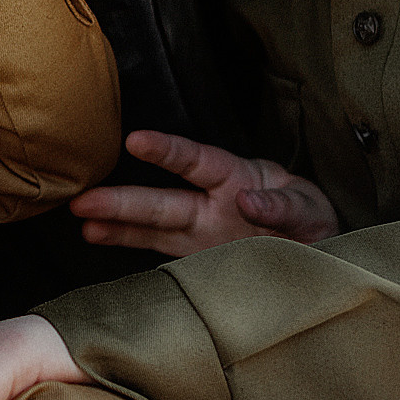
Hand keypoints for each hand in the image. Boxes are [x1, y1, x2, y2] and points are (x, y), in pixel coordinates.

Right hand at [71, 128, 337, 256]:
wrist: (318, 253)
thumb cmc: (312, 219)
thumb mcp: (311, 209)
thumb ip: (285, 206)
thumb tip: (250, 202)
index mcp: (236, 179)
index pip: (196, 161)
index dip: (167, 151)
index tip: (137, 141)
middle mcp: (209, 203)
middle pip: (162, 200)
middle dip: (123, 200)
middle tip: (83, 198)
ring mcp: (198, 231)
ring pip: (151, 225)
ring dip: (115, 222)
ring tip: (81, 219)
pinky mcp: (195, 258)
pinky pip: (156, 249)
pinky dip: (126, 243)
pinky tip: (96, 236)